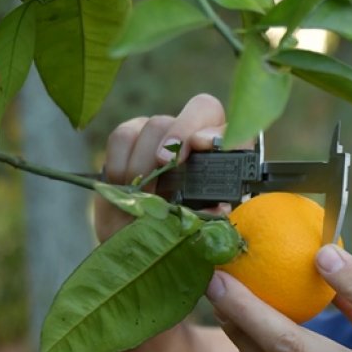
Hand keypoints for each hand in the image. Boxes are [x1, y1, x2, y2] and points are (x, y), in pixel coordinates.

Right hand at [95, 93, 226, 242]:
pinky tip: (124, 185)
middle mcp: (198, 136)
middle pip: (196, 111)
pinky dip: (120, 161)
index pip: (232, 128)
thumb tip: (217, 209)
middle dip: (178, 137)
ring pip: (155, 124)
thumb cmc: (183, 230)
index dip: (217, 131)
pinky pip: (123, 135)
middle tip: (164, 164)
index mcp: (226, 156)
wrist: (146, 240)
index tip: (201, 145)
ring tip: (143, 192)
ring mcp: (164, 133)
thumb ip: (213, 215)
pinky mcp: (131, 137)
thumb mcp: (204, 226)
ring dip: (146, 159)